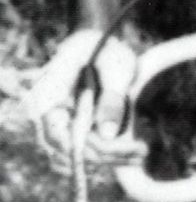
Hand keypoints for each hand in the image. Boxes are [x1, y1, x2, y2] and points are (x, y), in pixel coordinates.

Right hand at [25, 30, 146, 171]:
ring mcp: (57, 122)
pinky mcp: (69, 127)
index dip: (88, 148)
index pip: (59, 135)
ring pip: (77, 153)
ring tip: (141, 152)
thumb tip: (108, 134)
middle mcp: (48, 113)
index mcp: (49, 95)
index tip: (120, 150)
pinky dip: (106, 152)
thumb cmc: (106, 50)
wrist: (99, 44)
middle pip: (69, 148)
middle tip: (142, 152)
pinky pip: (83, 148)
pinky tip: (131, 151)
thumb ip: (112, 98)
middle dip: (106, 155)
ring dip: (108, 157)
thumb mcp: (116, 68)